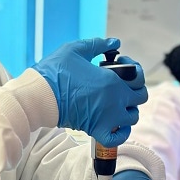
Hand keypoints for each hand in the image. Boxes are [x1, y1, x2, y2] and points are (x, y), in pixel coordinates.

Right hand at [31, 38, 146, 146]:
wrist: (40, 95)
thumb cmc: (55, 71)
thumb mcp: (75, 49)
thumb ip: (98, 44)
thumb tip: (115, 42)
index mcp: (113, 81)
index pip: (139, 79)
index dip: (134, 71)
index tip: (120, 65)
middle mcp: (115, 101)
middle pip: (140, 99)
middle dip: (133, 89)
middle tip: (119, 84)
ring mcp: (107, 118)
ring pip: (132, 117)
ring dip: (128, 109)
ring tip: (115, 101)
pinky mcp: (96, 130)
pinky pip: (118, 138)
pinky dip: (121, 132)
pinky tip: (116, 124)